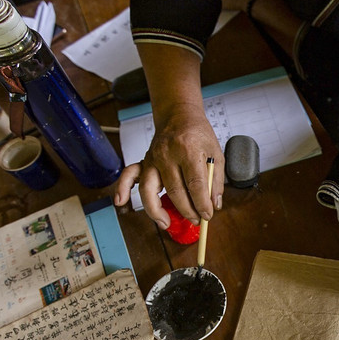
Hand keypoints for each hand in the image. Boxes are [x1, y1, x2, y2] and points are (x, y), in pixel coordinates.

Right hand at [114, 103, 223, 227]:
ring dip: (157, 210)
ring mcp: (153, 158)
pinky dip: (122, 189)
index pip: (195, 183)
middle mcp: (167, 154)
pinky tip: (121, 202)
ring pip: (149, 189)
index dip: (202, 203)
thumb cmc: (198, 134)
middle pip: (174, 190)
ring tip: (166, 223)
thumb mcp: (215, 153)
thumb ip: (217, 180)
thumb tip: (214, 204)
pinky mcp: (144, 161)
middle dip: (186, 210)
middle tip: (196, 220)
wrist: (179, 116)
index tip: (207, 215)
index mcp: (189, 149)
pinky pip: (128, 176)